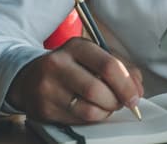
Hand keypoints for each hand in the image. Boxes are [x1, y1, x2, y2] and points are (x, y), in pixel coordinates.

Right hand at [7, 37, 143, 123]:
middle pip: (98, 90)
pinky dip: (92, 118)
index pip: (108, 65)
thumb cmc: (69, 67)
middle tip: (121, 102)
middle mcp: (59, 64)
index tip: (135, 96)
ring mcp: (49, 88)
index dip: (127, 84)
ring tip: (106, 105)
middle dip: (117, 101)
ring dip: (106, 112)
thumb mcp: (91, 56)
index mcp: (76, 46)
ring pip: (90, 109)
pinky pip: (79, 120)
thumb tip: (138, 89)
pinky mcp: (45, 109)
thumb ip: (120, 67)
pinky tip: (90, 109)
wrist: (28, 77)